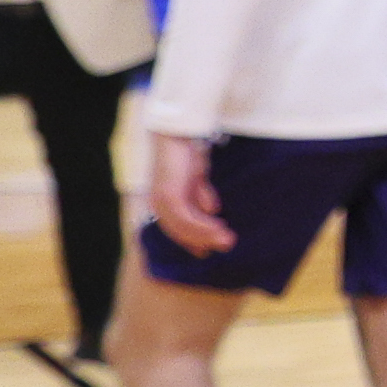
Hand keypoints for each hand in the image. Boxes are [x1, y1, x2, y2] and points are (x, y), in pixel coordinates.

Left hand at [145, 130, 227, 252]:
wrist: (175, 135)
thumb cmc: (184, 153)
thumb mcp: (196, 177)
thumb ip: (200, 193)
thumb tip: (213, 210)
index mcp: (163, 202)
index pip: (177, 228)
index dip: (192, 240)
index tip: (207, 251)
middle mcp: (159, 205)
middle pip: (180, 231)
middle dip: (202, 240)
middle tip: (225, 246)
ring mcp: (163, 201)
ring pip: (184, 227)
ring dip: (207, 235)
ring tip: (227, 239)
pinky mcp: (170, 195)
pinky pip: (186, 217)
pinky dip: (202, 224)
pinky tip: (218, 226)